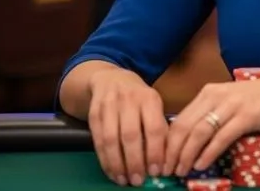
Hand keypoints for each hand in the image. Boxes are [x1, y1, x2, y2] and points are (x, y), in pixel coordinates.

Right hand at [88, 68, 168, 186]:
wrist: (110, 79)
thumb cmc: (138, 97)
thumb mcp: (153, 104)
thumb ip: (159, 127)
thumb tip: (165, 158)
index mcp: (149, 98)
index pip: (154, 128)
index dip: (155, 152)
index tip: (157, 171)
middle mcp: (129, 100)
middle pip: (131, 135)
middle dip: (135, 161)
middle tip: (138, 180)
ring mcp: (109, 106)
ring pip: (111, 139)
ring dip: (117, 164)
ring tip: (124, 180)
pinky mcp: (94, 114)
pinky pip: (98, 141)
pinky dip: (104, 160)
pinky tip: (111, 171)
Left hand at [163, 72, 259, 176]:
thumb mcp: (233, 102)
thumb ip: (214, 114)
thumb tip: (192, 140)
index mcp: (209, 92)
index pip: (180, 119)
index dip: (167, 142)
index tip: (162, 160)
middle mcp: (216, 95)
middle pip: (184, 126)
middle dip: (171, 152)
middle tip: (166, 171)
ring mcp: (231, 105)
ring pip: (198, 133)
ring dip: (186, 155)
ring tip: (181, 171)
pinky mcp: (246, 116)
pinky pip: (221, 137)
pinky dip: (208, 153)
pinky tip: (201, 165)